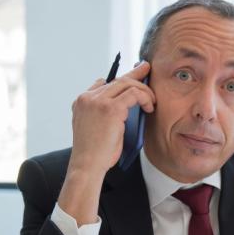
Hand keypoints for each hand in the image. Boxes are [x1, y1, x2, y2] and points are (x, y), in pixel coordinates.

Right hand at [57, 61, 154, 224]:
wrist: (87, 165)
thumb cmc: (95, 153)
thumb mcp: (96, 128)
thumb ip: (105, 113)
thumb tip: (126, 104)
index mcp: (81, 102)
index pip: (103, 83)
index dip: (120, 81)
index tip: (133, 78)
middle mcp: (87, 98)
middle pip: (116, 80)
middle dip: (135, 74)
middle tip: (147, 69)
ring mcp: (97, 101)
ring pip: (126, 83)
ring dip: (143, 90)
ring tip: (152, 101)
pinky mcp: (110, 108)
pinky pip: (133, 93)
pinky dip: (144, 98)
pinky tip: (149, 107)